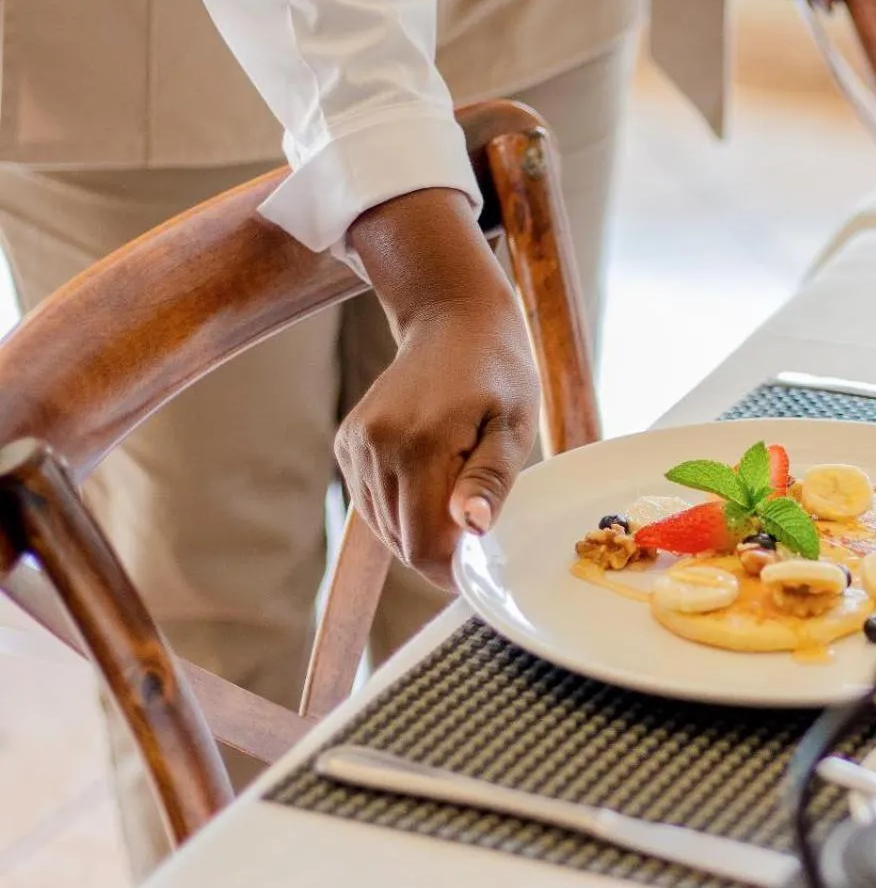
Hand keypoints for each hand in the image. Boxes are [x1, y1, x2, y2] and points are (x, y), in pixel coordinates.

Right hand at [337, 189, 538, 587]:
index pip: (423, 545)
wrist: (454, 319)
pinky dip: (402, 507)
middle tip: (477, 511)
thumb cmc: (498, 372)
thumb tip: (470, 527)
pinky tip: (431, 475)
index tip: (481, 557)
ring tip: (456, 482)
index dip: (452, 568)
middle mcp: (377, 447)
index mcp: (420, 445)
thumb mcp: (514, 426)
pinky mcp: (348, 444)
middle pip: (402, 543)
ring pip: (385, 528)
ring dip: (421, 526)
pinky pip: (373, 503)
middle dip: (441, 547)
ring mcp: (356, 445)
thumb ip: (491, 480)